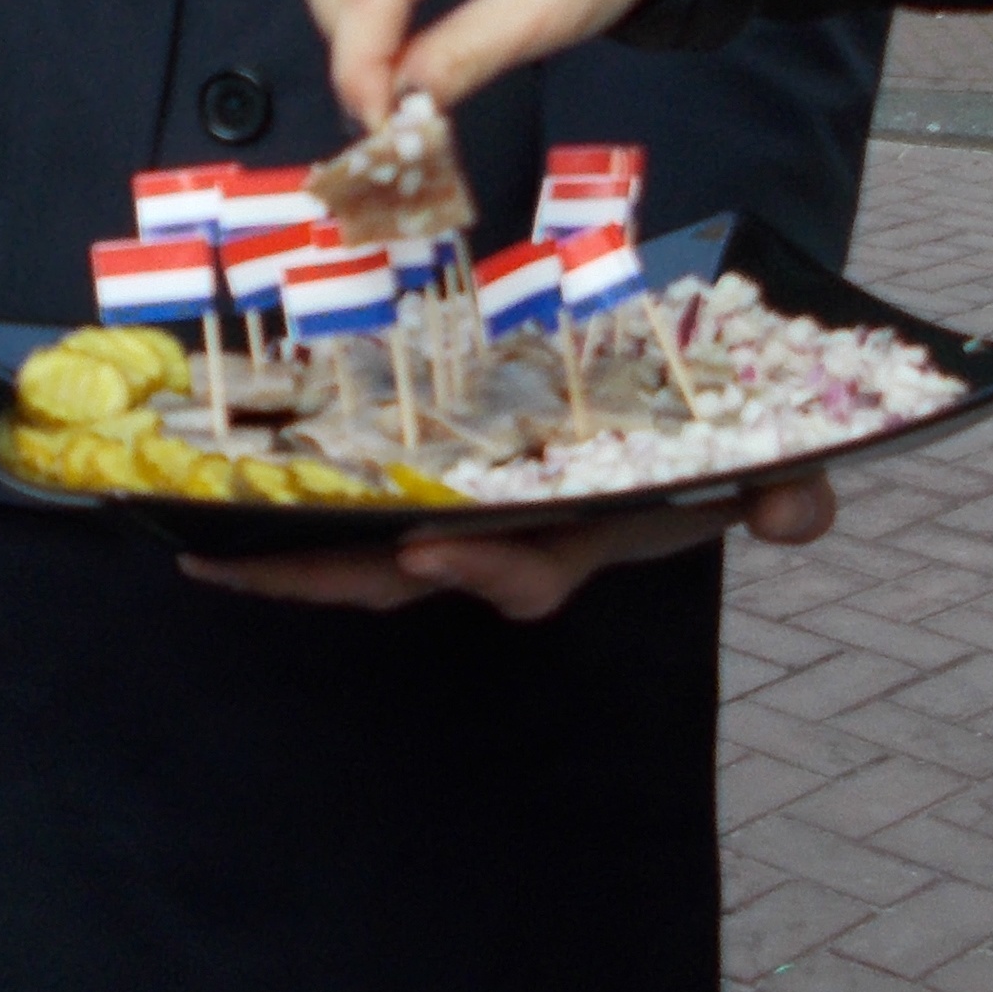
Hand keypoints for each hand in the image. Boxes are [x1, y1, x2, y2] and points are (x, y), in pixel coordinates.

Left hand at [183, 473, 832, 620]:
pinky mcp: (422, 472)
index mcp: (573, 536)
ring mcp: (455, 509)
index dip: (480, 568)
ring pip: (358, 547)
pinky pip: (347, 498)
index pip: (523, 572)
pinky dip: (287, 502)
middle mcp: (502, 535)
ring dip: (281, 553)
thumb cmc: (709, 450)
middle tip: (238, 561)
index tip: (431, 546)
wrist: (676, 415)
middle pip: (402, 575)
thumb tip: (798, 511)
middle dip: (322, 575)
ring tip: (194, 541)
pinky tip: (213, 491)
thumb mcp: (760, 469)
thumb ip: (787, 490)